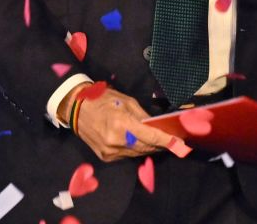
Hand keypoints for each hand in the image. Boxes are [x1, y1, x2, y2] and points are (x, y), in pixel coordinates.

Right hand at [62, 84, 177, 162]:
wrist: (77, 110)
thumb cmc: (103, 100)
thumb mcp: (126, 102)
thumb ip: (142, 116)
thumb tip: (156, 125)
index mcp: (122, 124)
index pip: (150, 136)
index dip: (166, 140)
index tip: (180, 142)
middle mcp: (116, 141)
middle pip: (146, 147)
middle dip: (160, 145)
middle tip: (173, 141)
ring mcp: (110, 152)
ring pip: (137, 153)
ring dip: (150, 148)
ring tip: (161, 143)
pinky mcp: (105, 157)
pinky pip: (127, 155)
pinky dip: (136, 150)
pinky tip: (143, 144)